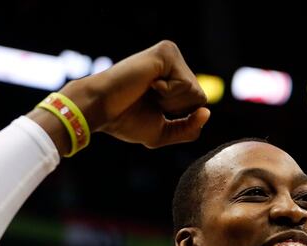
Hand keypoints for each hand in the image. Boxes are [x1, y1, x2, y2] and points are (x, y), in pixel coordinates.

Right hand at [61, 40, 209, 147]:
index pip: (198, 104)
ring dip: (171, 101)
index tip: (153, 108)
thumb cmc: (125, 120)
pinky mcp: (166, 52)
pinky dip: (169, 93)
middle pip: (201, 97)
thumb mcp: (163, 132)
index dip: (179, 116)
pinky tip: (149, 84)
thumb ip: (189, 129)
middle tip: (148, 99)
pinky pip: (187, 84)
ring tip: (147, 91)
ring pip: (196, 92)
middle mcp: (174, 63)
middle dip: (175, 108)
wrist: (100, 108)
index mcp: (173, 78)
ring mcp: (170, 54)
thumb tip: (207, 112)